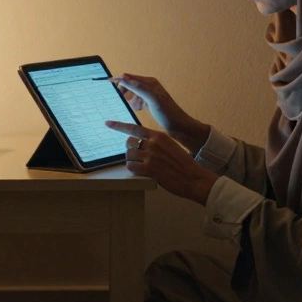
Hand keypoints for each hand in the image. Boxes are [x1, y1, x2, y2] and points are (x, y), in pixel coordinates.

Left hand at [103, 120, 218, 204]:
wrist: (194, 178)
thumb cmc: (183, 164)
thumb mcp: (171, 146)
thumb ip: (156, 142)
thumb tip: (142, 143)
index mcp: (159, 136)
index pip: (134, 128)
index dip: (119, 126)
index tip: (108, 123)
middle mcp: (153, 143)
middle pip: (129, 142)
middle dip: (130, 150)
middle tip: (137, 156)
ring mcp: (151, 156)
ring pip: (128, 155)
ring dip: (132, 161)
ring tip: (142, 165)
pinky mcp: (149, 169)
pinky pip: (131, 167)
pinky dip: (133, 169)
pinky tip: (141, 171)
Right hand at [105, 74, 206, 151]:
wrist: (178, 126)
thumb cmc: (167, 113)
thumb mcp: (152, 99)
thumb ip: (138, 88)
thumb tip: (123, 78)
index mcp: (150, 82)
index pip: (130, 77)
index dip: (119, 80)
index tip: (108, 83)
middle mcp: (150, 86)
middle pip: (130, 84)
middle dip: (124, 90)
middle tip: (121, 99)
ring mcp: (150, 94)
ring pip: (133, 92)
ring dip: (130, 98)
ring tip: (133, 106)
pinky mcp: (151, 103)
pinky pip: (137, 100)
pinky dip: (135, 103)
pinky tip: (138, 109)